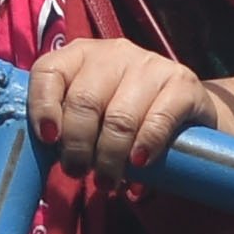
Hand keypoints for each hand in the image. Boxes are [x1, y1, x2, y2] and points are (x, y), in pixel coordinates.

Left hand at [25, 37, 229, 181]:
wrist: (189, 111)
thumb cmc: (129, 118)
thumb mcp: (94, 114)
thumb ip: (68, 124)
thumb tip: (44, 157)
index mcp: (81, 55)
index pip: (49, 71)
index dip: (43, 107)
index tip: (49, 141)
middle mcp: (114, 52)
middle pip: (84, 101)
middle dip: (78, 146)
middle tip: (78, 172)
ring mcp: (151, 64)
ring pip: (119, 118)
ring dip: (109, 157)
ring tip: (107, 181)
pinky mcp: (183, 83)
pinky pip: (158, 120)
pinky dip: (145, 148)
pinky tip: (140, 164)